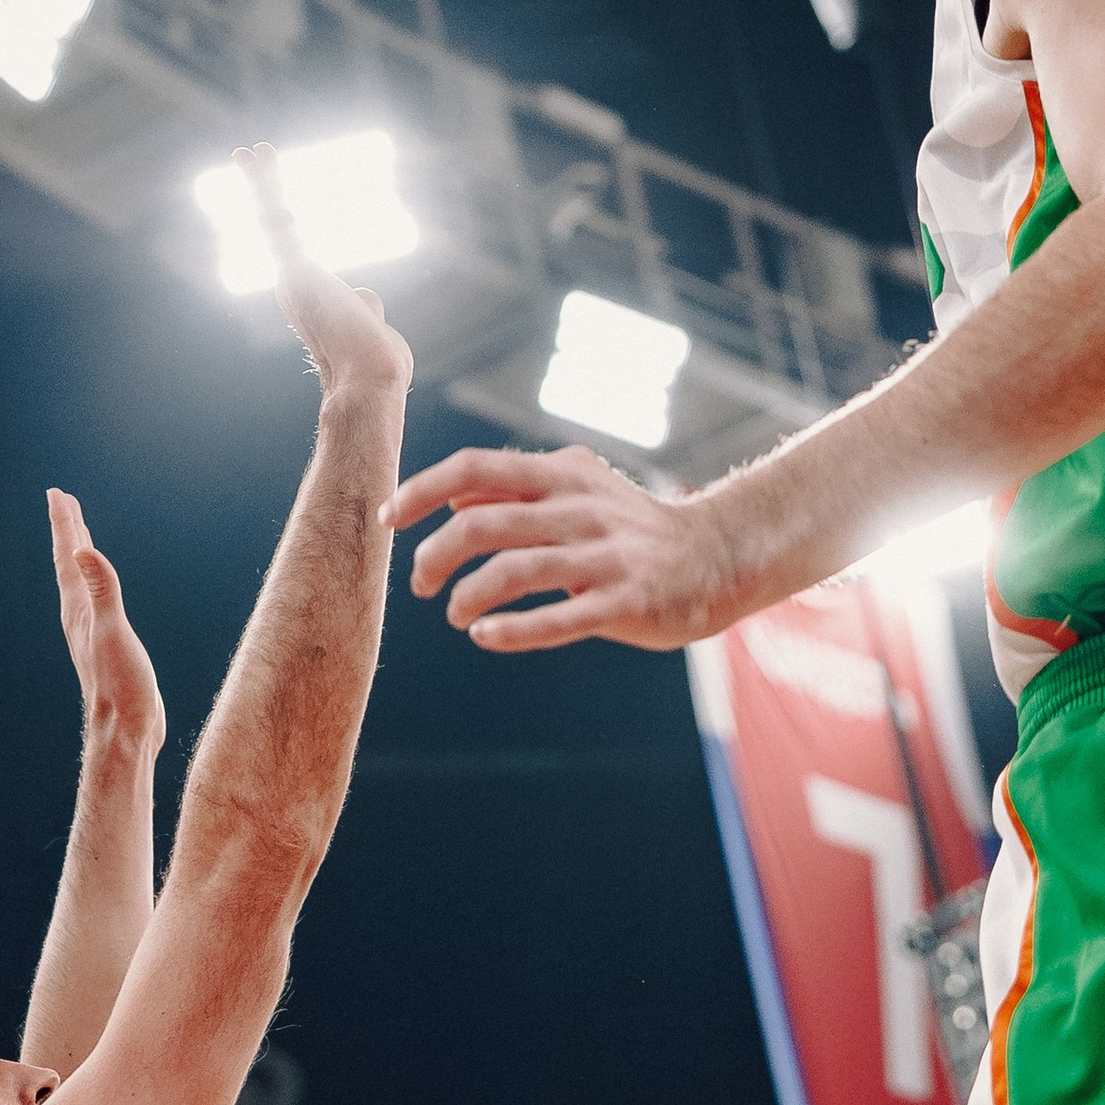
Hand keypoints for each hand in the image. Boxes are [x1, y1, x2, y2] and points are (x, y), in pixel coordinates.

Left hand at [47, 490, 166, 757]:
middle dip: (68, 532)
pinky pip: (95, 600)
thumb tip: (82, 551)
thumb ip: (102, 591)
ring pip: (80, 583)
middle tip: (63, 501)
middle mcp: (80, 618)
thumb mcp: (113, 633)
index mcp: (80, 611)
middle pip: (69, 566)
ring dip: (78, 555)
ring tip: (79, 536)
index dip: (65, 525)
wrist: (126, 733)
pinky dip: (94, 581)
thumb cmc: (121, 687)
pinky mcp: (105, 645)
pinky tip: (99, 589)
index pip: (68, 558)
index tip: (57, 494)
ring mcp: (91, 633)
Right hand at [235, 147, 412, 407]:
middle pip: (276, 227)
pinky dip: (264, 185)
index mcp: (310, 296)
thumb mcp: (371, 326)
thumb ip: (364, 307)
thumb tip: (368, 296)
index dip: (284, 226)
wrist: (368, 381)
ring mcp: (291, 277)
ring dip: (260, 181)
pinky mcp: (295, 268)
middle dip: (264, 192)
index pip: (294, 251)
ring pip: (272, 218)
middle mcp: (294, 284)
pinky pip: (276, 219)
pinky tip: (254, 156)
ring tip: (250, 150)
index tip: (278, 205)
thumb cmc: (373, 364)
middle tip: (252, 159)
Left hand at [389, 443, 731, 650]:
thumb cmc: (631, 527)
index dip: (422, 490)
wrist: (716, 557)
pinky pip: (559, 618)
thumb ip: (515, 490)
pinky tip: (484, 636)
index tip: (388, 519)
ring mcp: (605, 556)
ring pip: (514, 571)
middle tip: (419, 583)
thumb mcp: (578, 490)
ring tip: (453, 614)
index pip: (476, 467)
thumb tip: (447, 493)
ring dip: (467, 595)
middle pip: (483, 523)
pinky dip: (513, 630)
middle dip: (434, 555)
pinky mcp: (625, 601)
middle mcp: (581, 508)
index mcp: (563, 474)